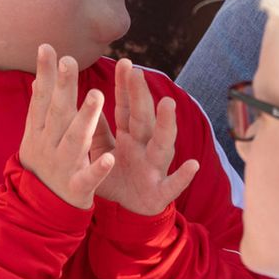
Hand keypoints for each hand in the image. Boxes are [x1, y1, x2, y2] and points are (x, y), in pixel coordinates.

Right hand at [21, 45, 116, 208]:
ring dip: (86, 118)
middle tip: (71, 61)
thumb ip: (41, 110)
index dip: (46, 74)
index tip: (48, 47)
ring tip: (98, 95)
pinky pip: (88, 178)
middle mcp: (47, 147)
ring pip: (75, 140)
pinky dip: (98, 169)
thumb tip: (38, 79)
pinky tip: (109, 158)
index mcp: (38, 133)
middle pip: (57, 113)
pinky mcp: (76, 190)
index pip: (42, 99)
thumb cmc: (41, 168)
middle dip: (64, 87)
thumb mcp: (36, 138)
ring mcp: (62, 167)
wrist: (35, 215)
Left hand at [92, 60, 197, 216]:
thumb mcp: (103, 151)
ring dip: (165, 125)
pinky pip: (173, 184)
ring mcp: (155, 168)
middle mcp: (145, 148)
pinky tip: (192, 165)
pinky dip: (183, 175)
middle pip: (143, 119)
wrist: (126, 215)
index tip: (124, 62)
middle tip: (136, 73)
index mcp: (131, 137)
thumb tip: (86, 99)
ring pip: (162, 144)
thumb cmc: (116, 179)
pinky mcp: (161, 193)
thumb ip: (98, 128)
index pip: (128, 108)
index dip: (126, 87)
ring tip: (167, 106)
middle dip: (141, 97)